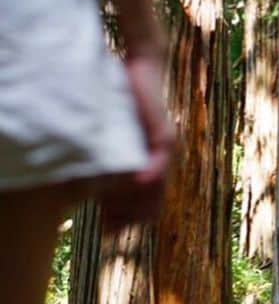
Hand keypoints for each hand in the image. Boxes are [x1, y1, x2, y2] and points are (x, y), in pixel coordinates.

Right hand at [98, 49, 175, 232]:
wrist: (144, 70)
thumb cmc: (125, 103)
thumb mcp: (113, 136)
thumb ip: (107, 160)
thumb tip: (86, 188)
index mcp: (151, 168)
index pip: (146, 207)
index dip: (127, 222)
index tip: (107, 233)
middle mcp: (163, 165)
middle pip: (153, 205)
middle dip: (130, 219)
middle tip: (109, 230)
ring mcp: (166, 152)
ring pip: (157, 189)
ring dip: (137, 204)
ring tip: (116, 216)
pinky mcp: (165, 135)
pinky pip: (159, 161)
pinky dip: (149, 175)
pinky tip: (138, 184)